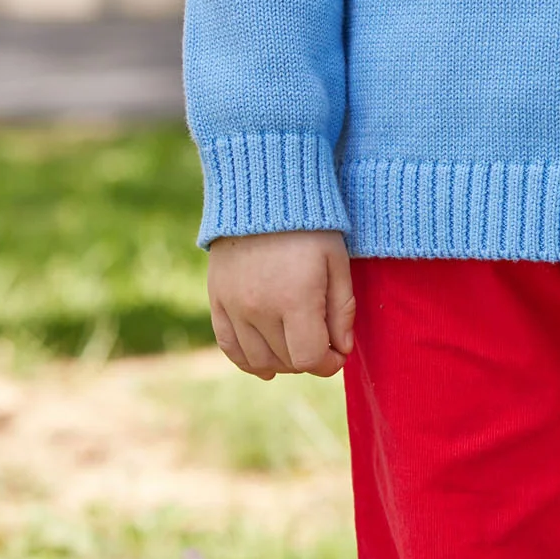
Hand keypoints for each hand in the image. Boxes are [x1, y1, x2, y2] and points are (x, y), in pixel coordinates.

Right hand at [207, 230, 354, 378]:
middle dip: (309, 359)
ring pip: (257, 360)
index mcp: (294, 300)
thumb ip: (342, 310)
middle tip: (321, 344)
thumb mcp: (337, 262)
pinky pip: (228, 346)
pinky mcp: (217, 300)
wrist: (262, 193)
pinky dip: (247, 360)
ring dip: (281, 362)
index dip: (327, 365)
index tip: (337, 355)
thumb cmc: (309, 227)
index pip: (309, 358)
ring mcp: (233, 306)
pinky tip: (264, 363)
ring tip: (296, 347)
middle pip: (286, 361)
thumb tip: (341, 350)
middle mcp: (259, 308)